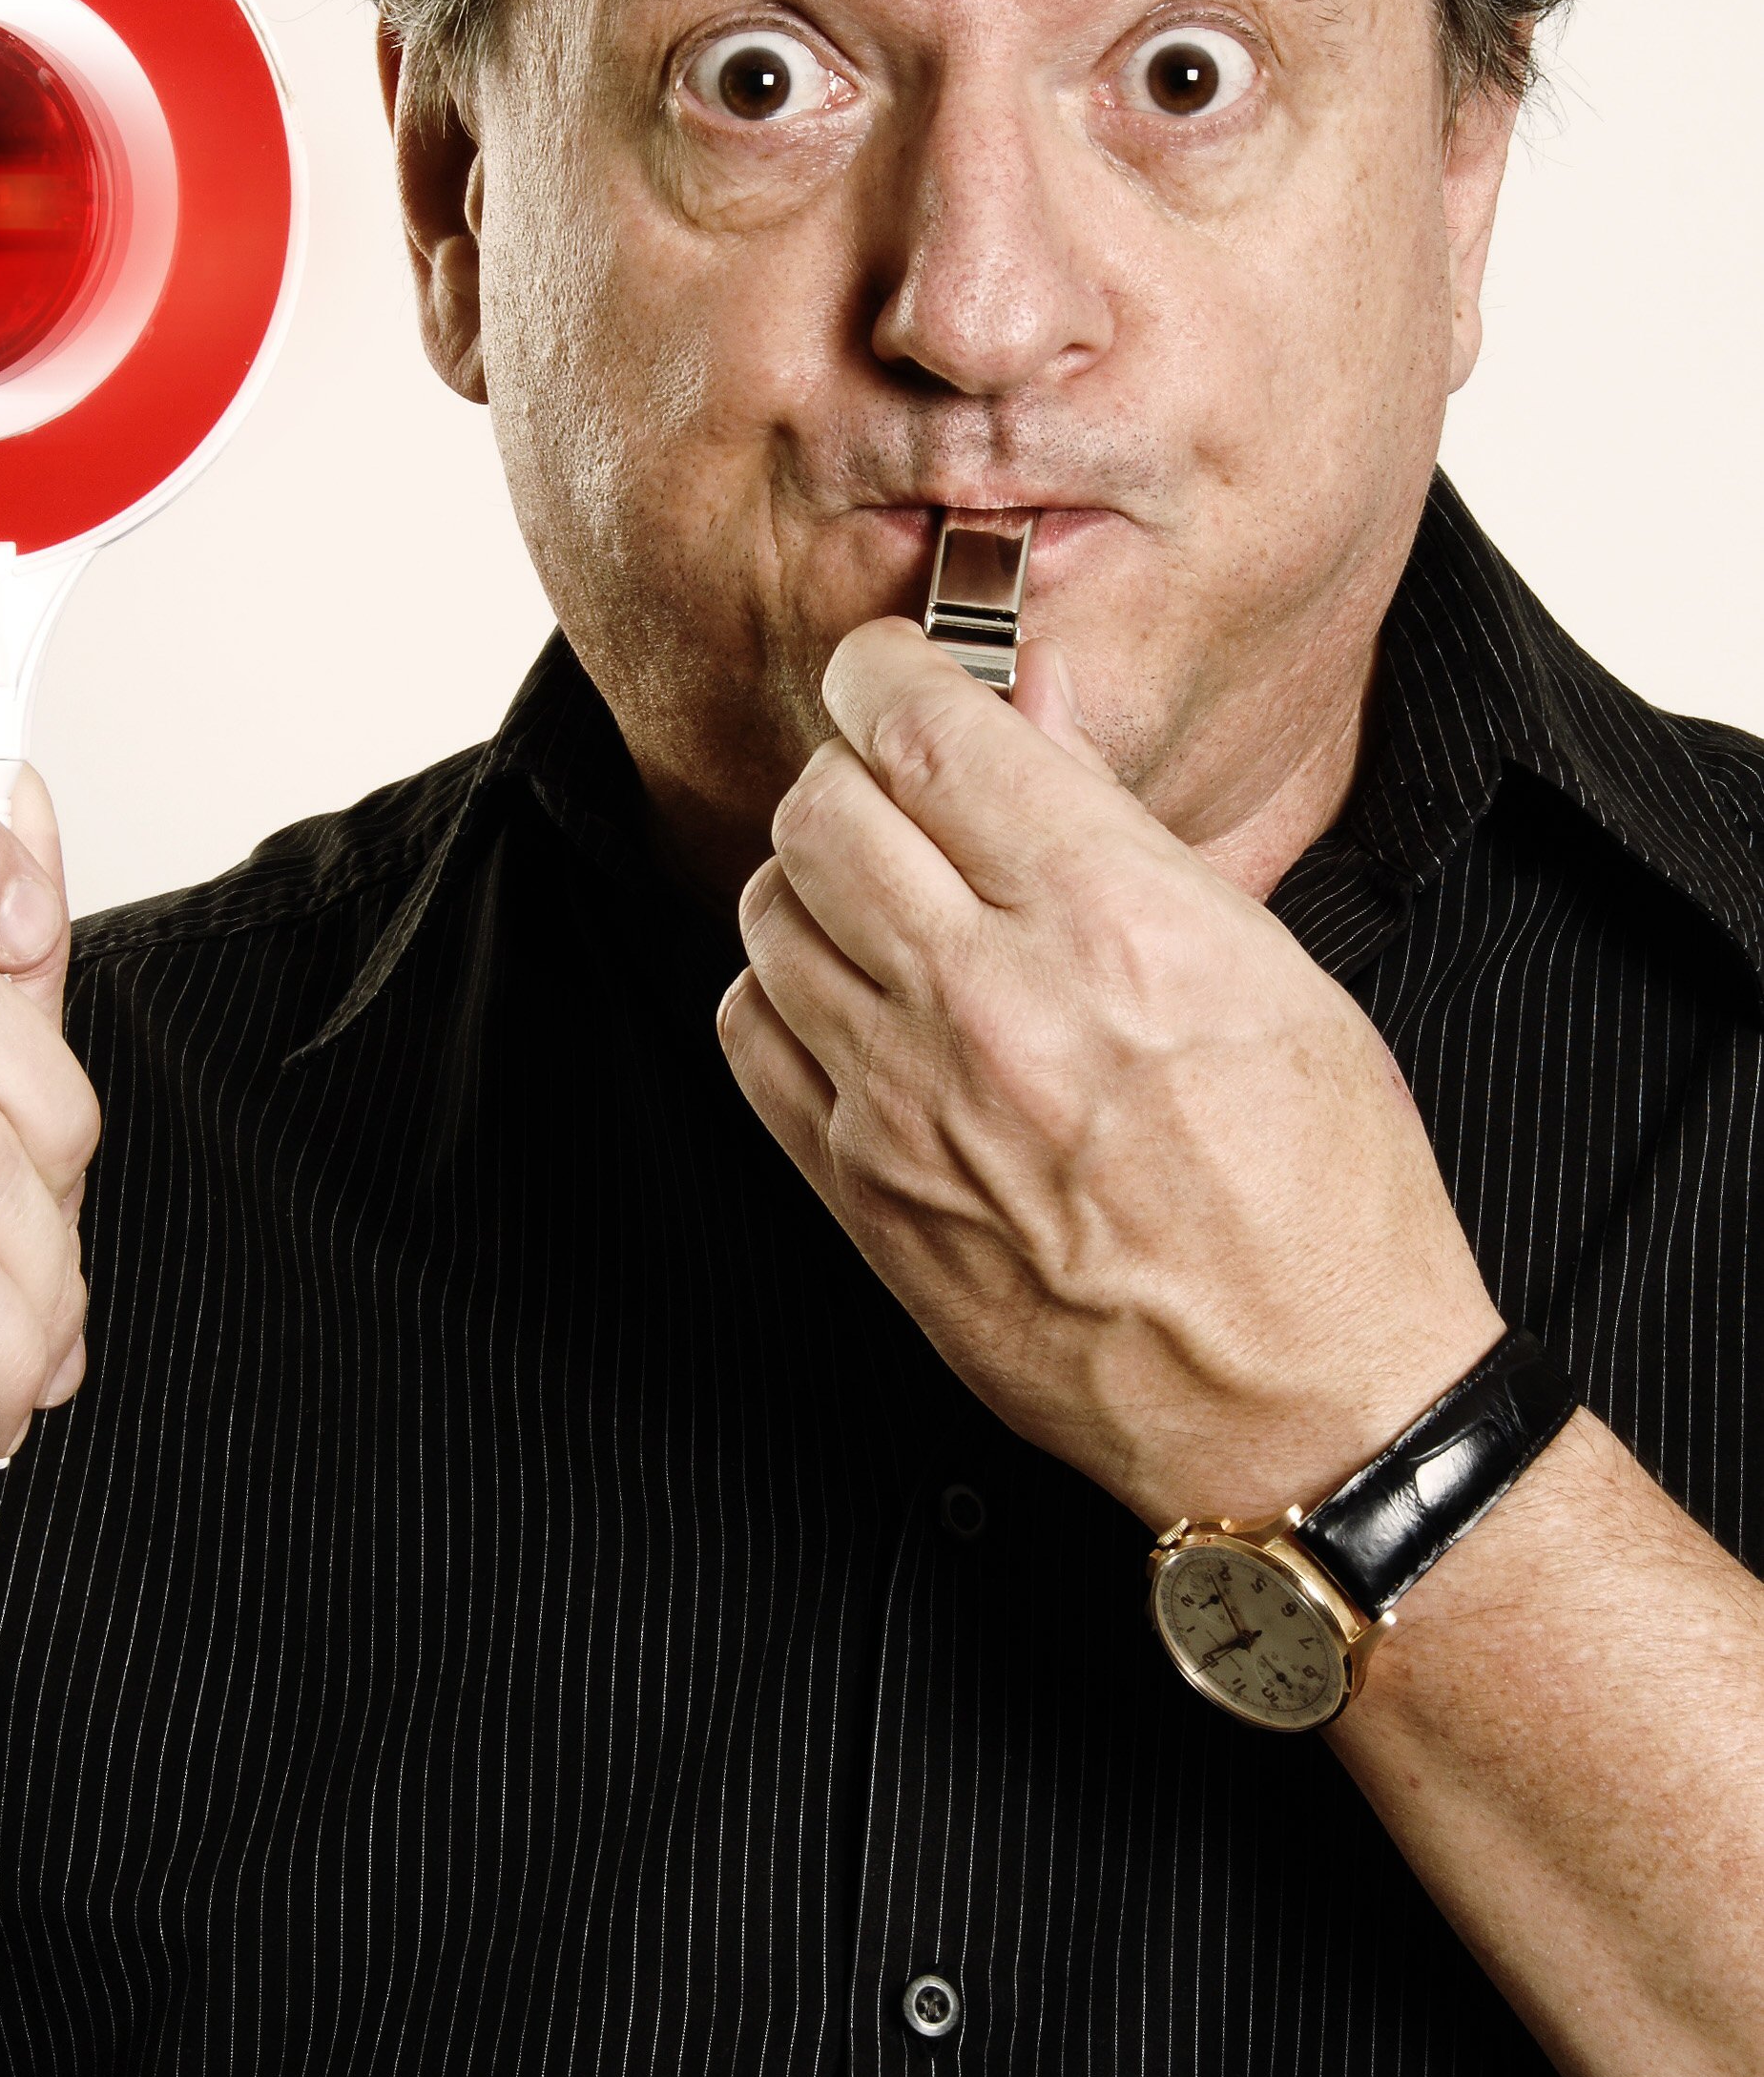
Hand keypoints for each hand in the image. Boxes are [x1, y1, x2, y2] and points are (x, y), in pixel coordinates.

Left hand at [717, 619, 1500, 1528]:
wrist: (1302, 1405)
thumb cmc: (1324, 1190)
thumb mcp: (1273, 969)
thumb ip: (1122, 855)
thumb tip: (1014, 757)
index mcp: (1111, 920)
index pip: (927, 734)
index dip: (885, 673)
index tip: (887, 671)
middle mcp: (991, 998)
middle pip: (821, 810)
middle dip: (847, 772)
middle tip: (888, 787)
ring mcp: (908, 1101)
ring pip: (769, 912)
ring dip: (810, 880)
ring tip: (874, 897)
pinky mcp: (862, 1192)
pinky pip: (751, 1031)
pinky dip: (778, 990)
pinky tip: (845, 1001)